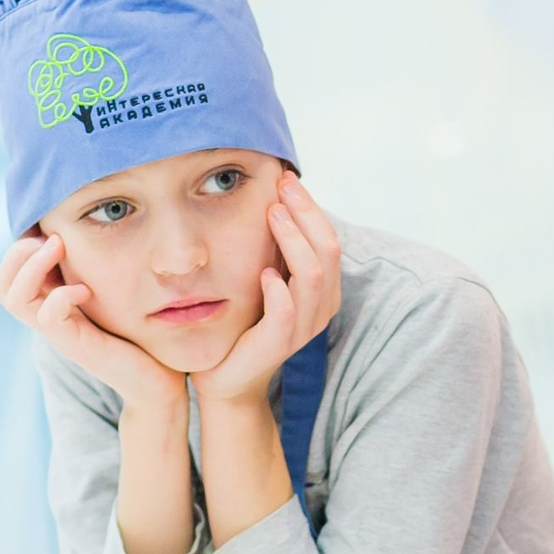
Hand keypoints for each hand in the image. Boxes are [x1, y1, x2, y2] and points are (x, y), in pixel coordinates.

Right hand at [0, 234, 185, 411]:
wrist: (157, 379)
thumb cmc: (135, 332)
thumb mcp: (108, 290)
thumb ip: (89, 268)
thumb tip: (83, 228)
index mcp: (49, 303)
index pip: (7, 276)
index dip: (19, 248)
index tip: (51, 230)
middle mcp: (46, 319)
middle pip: (1, 287)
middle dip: (18, 253)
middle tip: (52, 237)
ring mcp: (59, 334)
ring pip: (14, 299)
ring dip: (33, 266)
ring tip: (59, 247)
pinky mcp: (76, 346)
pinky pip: (48, 316)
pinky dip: (62, 295)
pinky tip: (86, 289)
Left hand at [191, 173, 340, 406]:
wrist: (225, 375)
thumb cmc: (243, 322)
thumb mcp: (263, 277)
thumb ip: (275, 247)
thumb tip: (273, 195)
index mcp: (322, 289)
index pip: (328, 238)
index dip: (310, 207)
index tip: (285, 178)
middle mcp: (320, 306)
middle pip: (328, 251)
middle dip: (306, 213)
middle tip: (281, 187)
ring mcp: (301, 327)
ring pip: (313, 276)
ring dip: (293, 240)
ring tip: (272, 214)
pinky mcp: (278, 344)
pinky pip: (287, 313)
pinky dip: (279, 290)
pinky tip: (264, 272)